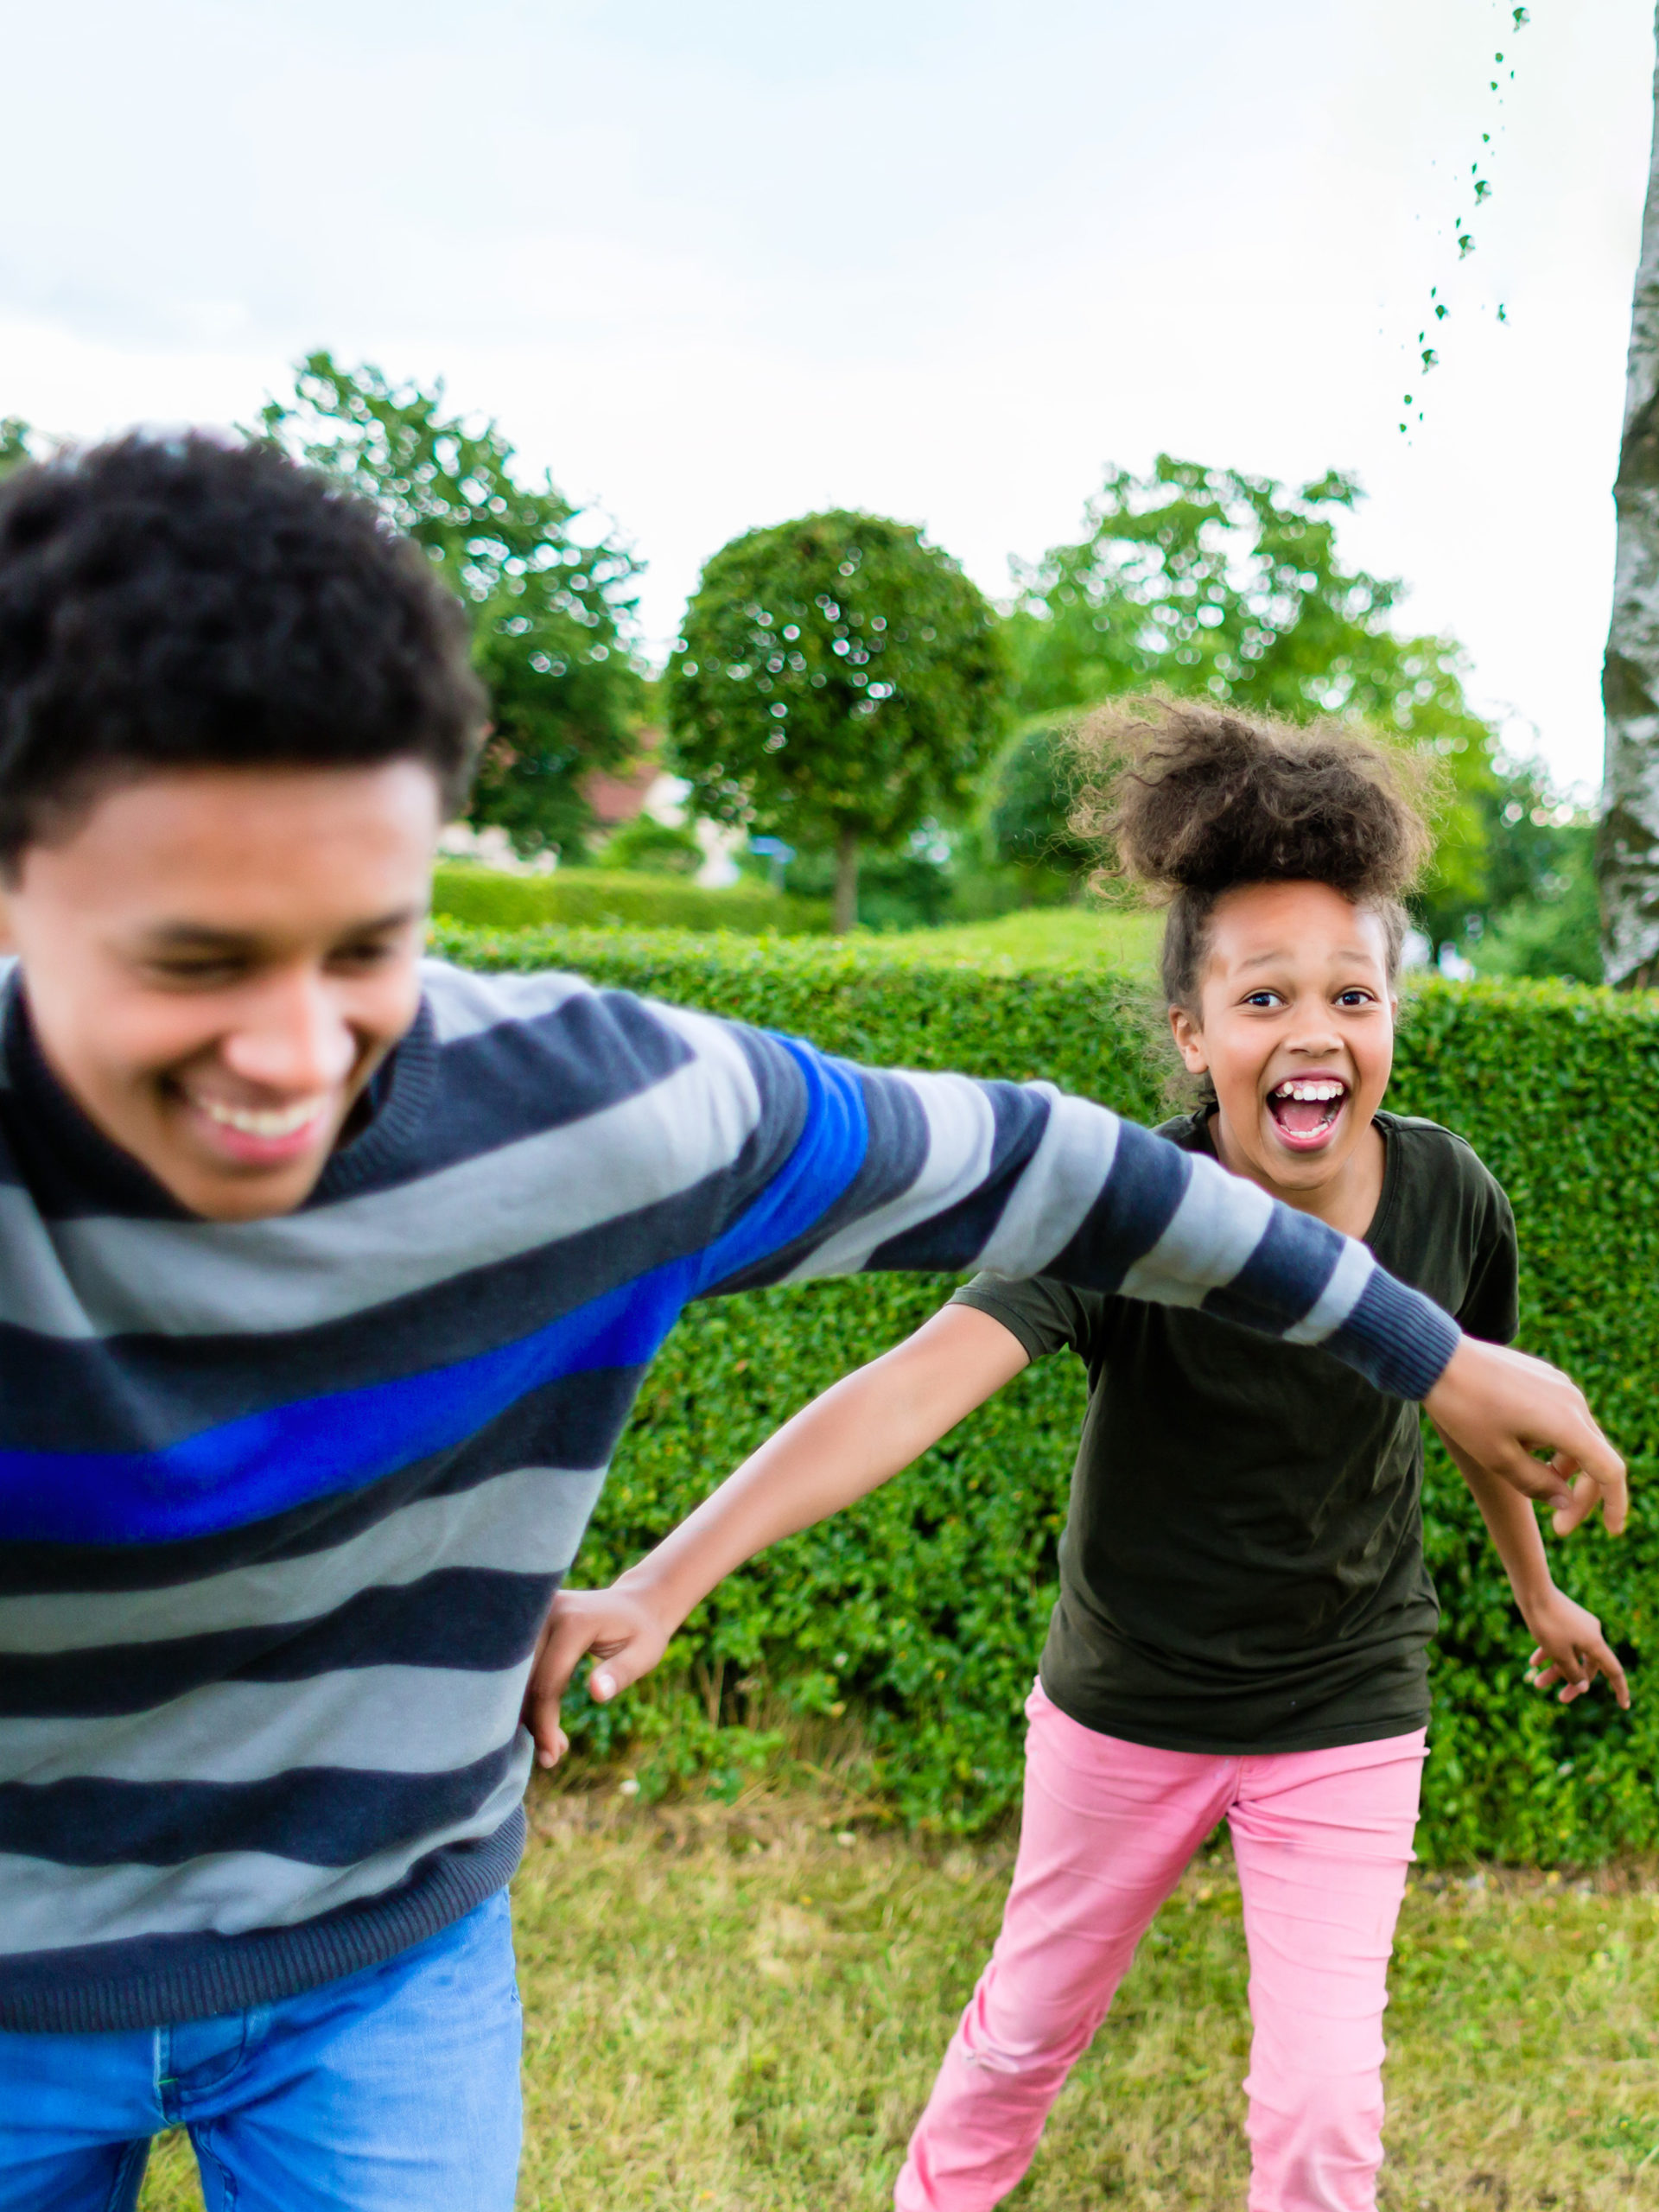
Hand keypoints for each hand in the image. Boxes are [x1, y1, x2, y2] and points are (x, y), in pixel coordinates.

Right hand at [520, 1583, 673, 1769]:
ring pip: (517, 1674)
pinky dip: (528, 1694)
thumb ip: (621, 1672)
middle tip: (551, 1756)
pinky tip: (543, 1720)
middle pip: (525, 1679)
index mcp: (574, 1621)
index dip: (545, 1723)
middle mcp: (547, 1611)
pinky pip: (520, 1664)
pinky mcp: (528, 1619)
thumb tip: (598, 1694)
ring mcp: (534, 1612)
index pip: (547, 1681)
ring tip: (552, 1743)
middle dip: (533, 1721)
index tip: (552, 1756)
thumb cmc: (643, 1632)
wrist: (635, 1603)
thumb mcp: (645, 1653)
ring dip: (528, 1711)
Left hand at [1424, 1338, 1627, 1536]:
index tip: (1610, 1530)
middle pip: (1597, 1456)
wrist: (1437, 1358)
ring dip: (1566, 1467)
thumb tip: (1565, 1501)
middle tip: (1558, 1526)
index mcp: (1567, 1423)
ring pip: (1579, 1436)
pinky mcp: (1545, 1377)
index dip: (1615, 1504)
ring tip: (1535, 1481)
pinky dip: (1555, 1443)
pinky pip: (1563, 1416)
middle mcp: (1572, 1401)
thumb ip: (1537, 1484)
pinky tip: (1524, 1449)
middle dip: (1582, 1494)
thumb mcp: (1497, 1459)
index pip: (1610, 1471)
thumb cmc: (1464, 1410)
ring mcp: (1560, 1385)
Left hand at [1523, 1588, 1630, 1708]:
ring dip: (1556, 1669)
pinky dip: (1549, 1653)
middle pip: (1587, 1666)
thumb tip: (1583, 1687)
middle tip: (1560, 1698)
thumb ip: (1572, 1672)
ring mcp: (1578, 1626)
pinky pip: (1561, 1641)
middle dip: (1573, 1682)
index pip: (1613, 1671)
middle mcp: (1591, 1634)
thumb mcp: (1559, 1653)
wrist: (1533, 1591)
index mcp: (1595, 1643)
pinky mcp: (1565, 1620)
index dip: (1620, 1690)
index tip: (1624, 1706)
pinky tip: (1533, 1662)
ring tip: (1537, 1683)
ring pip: (1570, 1654)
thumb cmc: (1547, 1623)